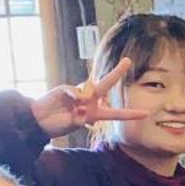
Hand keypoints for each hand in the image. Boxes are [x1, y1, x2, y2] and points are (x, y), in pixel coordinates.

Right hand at [29, 57, 145, 136]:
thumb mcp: (72, 125)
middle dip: (117, 72)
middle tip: (128, 60)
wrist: (38, 121)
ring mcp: (78, 94)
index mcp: (95, 114)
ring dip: (86, 96)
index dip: (130, 114)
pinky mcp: (66, 89)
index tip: (146, 113)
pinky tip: (68, 102)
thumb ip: (79, 116)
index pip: (116, 113)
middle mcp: (89, 102)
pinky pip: (74, 91)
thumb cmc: (57, 125)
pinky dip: (72, 96)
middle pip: (106, 85)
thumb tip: (81, 101)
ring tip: (75, 107)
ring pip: (89, 87)